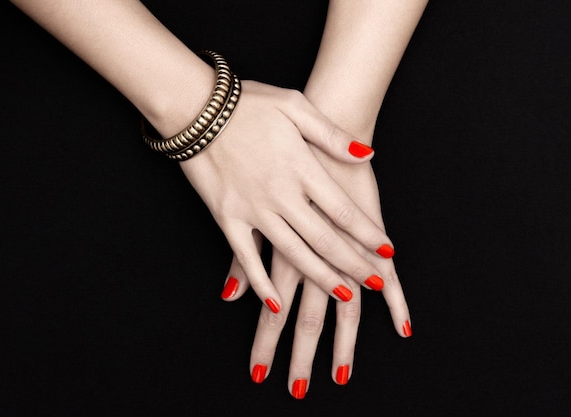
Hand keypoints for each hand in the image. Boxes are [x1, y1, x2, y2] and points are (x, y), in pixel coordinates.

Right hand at [181, 80, 394, 312]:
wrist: (196, 108)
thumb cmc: (247, 104)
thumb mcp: (295, 105)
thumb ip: (331, 134)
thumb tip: (365, 154)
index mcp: (301, 166)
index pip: (343, 210)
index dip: (368, 233)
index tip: (387, 251)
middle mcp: (281, 194)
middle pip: (325, 238)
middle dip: (354, 264)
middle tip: (376, 282)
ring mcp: (253, 209)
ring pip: (293, 253)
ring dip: (321, 277)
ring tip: (344, 296)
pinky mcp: (227, 218)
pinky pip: (247, 257)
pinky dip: (261, 283)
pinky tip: (276, 303)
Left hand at [225, 147, 410, 398]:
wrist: (323, 120)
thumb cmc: (281, 158)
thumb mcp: (253, 202)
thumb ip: (242, 256)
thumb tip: (227, 298)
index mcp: (280, 249)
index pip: (272, 309)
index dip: (267, 341)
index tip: (260, 371)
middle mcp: (311, 257)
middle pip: (304, 318)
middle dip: (298, 357)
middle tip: (295, 390)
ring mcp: (344, 250)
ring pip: (344, 309)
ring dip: (343, 347)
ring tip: (342, 379)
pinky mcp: (370, 238)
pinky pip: (389, 278)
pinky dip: (395, 303)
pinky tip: (402, 329)